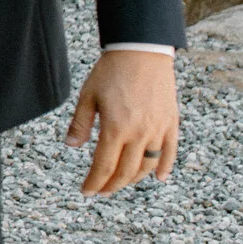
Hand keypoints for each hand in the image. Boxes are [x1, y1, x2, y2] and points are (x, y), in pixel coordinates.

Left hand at [65, 48, 179, 194]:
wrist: (141, 51)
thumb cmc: (110, 72)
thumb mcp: (88, 96)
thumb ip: (80, 124)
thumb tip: (71, 146)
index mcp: (115, 128)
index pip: (104, 166)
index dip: (94, 182)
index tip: (86, 191)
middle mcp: (139, 133)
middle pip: (126, 171)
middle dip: (112, 185)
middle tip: (101, 191)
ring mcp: (158, 129)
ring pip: (147, 165)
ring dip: (134, 179)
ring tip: (121, 183)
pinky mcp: (171, 123)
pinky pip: (170, 152)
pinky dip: (164, 167)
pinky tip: (158, 178)